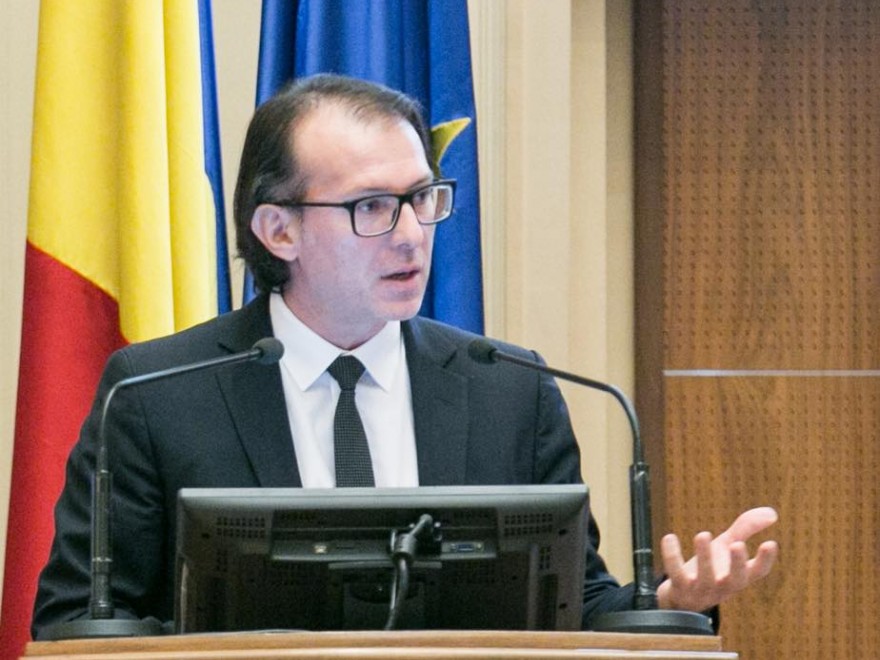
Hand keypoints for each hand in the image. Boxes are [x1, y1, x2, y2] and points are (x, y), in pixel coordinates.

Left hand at [656, 507, 778, 611]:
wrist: (682, 597)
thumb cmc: (711, 567)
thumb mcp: (727, 546)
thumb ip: (746, 529)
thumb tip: (772, 513)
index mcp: (739, 577)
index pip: (757, 572)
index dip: (765, 560)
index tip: (771, 543)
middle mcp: (723, 585)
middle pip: (734, 579)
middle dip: (737, 563)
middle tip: (737, 544)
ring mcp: (702, 588)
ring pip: (705, 576)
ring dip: (704, 556)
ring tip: (703, 534)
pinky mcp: (680, 587)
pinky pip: (675, 573)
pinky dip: (671, 556)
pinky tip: (669, 537)